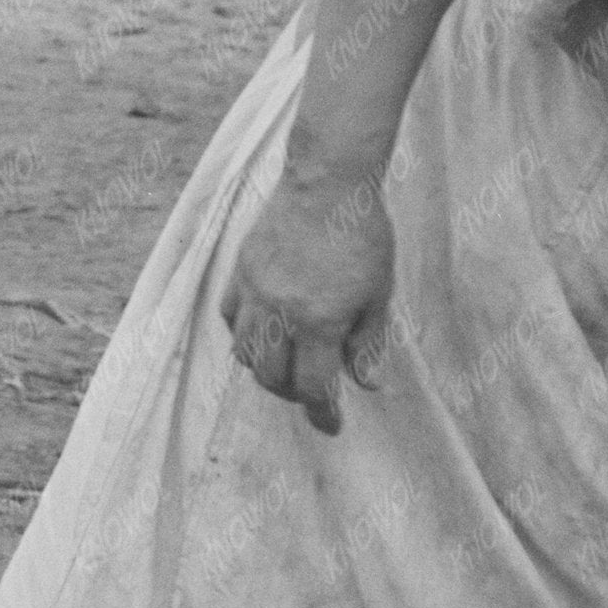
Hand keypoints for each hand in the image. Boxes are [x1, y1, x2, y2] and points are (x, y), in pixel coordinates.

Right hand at [221, 164, 396, 434]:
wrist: (327, 181)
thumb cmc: (362, 235)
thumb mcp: (379, 293)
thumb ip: (369, 342)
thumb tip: (367, 384)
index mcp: (320, 321)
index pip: (314, 387)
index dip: (322, 414)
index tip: (331, 425)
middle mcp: (280, 312)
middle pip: (272, 377)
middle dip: (292, 394)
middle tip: (311, 392)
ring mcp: (254, 291)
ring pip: (244, 352)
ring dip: (264, 368)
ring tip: (285, 364)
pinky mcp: (241, 270)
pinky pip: (229, 316)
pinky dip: (243, 333)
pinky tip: (262, 330)